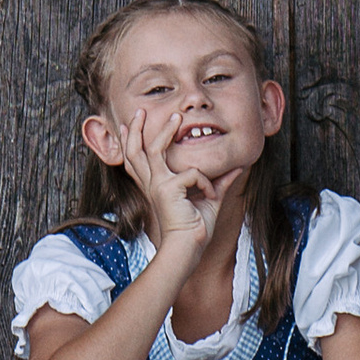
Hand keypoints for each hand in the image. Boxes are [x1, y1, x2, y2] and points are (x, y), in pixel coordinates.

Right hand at [127, 99, 220, 261]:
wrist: (188, 248)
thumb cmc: (196, 228)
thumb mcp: (209, 199)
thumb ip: (219, 182)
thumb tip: (237, 169)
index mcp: (156, 186)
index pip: (136, 160)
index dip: (128, 142)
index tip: (122, 125)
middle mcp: (152, 184)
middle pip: (136, 150)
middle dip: (135, 129)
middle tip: (140, 111)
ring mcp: (158, 184)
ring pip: (155, 149)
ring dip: (165, 131)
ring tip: (177, 119)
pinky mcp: (168, 188)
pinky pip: (193, 173)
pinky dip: (207, 183)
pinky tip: (210, 195)